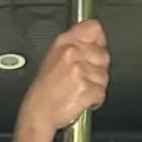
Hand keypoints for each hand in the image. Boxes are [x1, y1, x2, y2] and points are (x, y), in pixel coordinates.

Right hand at [17, 19, 109, 135]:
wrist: (38, 113)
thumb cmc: (45, 90)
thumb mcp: (54, 57)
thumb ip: (75, 43)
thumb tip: (96, 35)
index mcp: (64, 43)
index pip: (94, 28)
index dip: (98, 42)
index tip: (93, 53)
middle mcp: (72, 54)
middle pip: (104, 55)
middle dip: (97, 70)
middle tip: (82, 79)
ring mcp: (79, 71)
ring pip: (104, 76)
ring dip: (95, 87)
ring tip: (79, 91)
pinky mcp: (85, 89)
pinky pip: (101, 93)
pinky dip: (94, 101)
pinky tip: (81, 100)